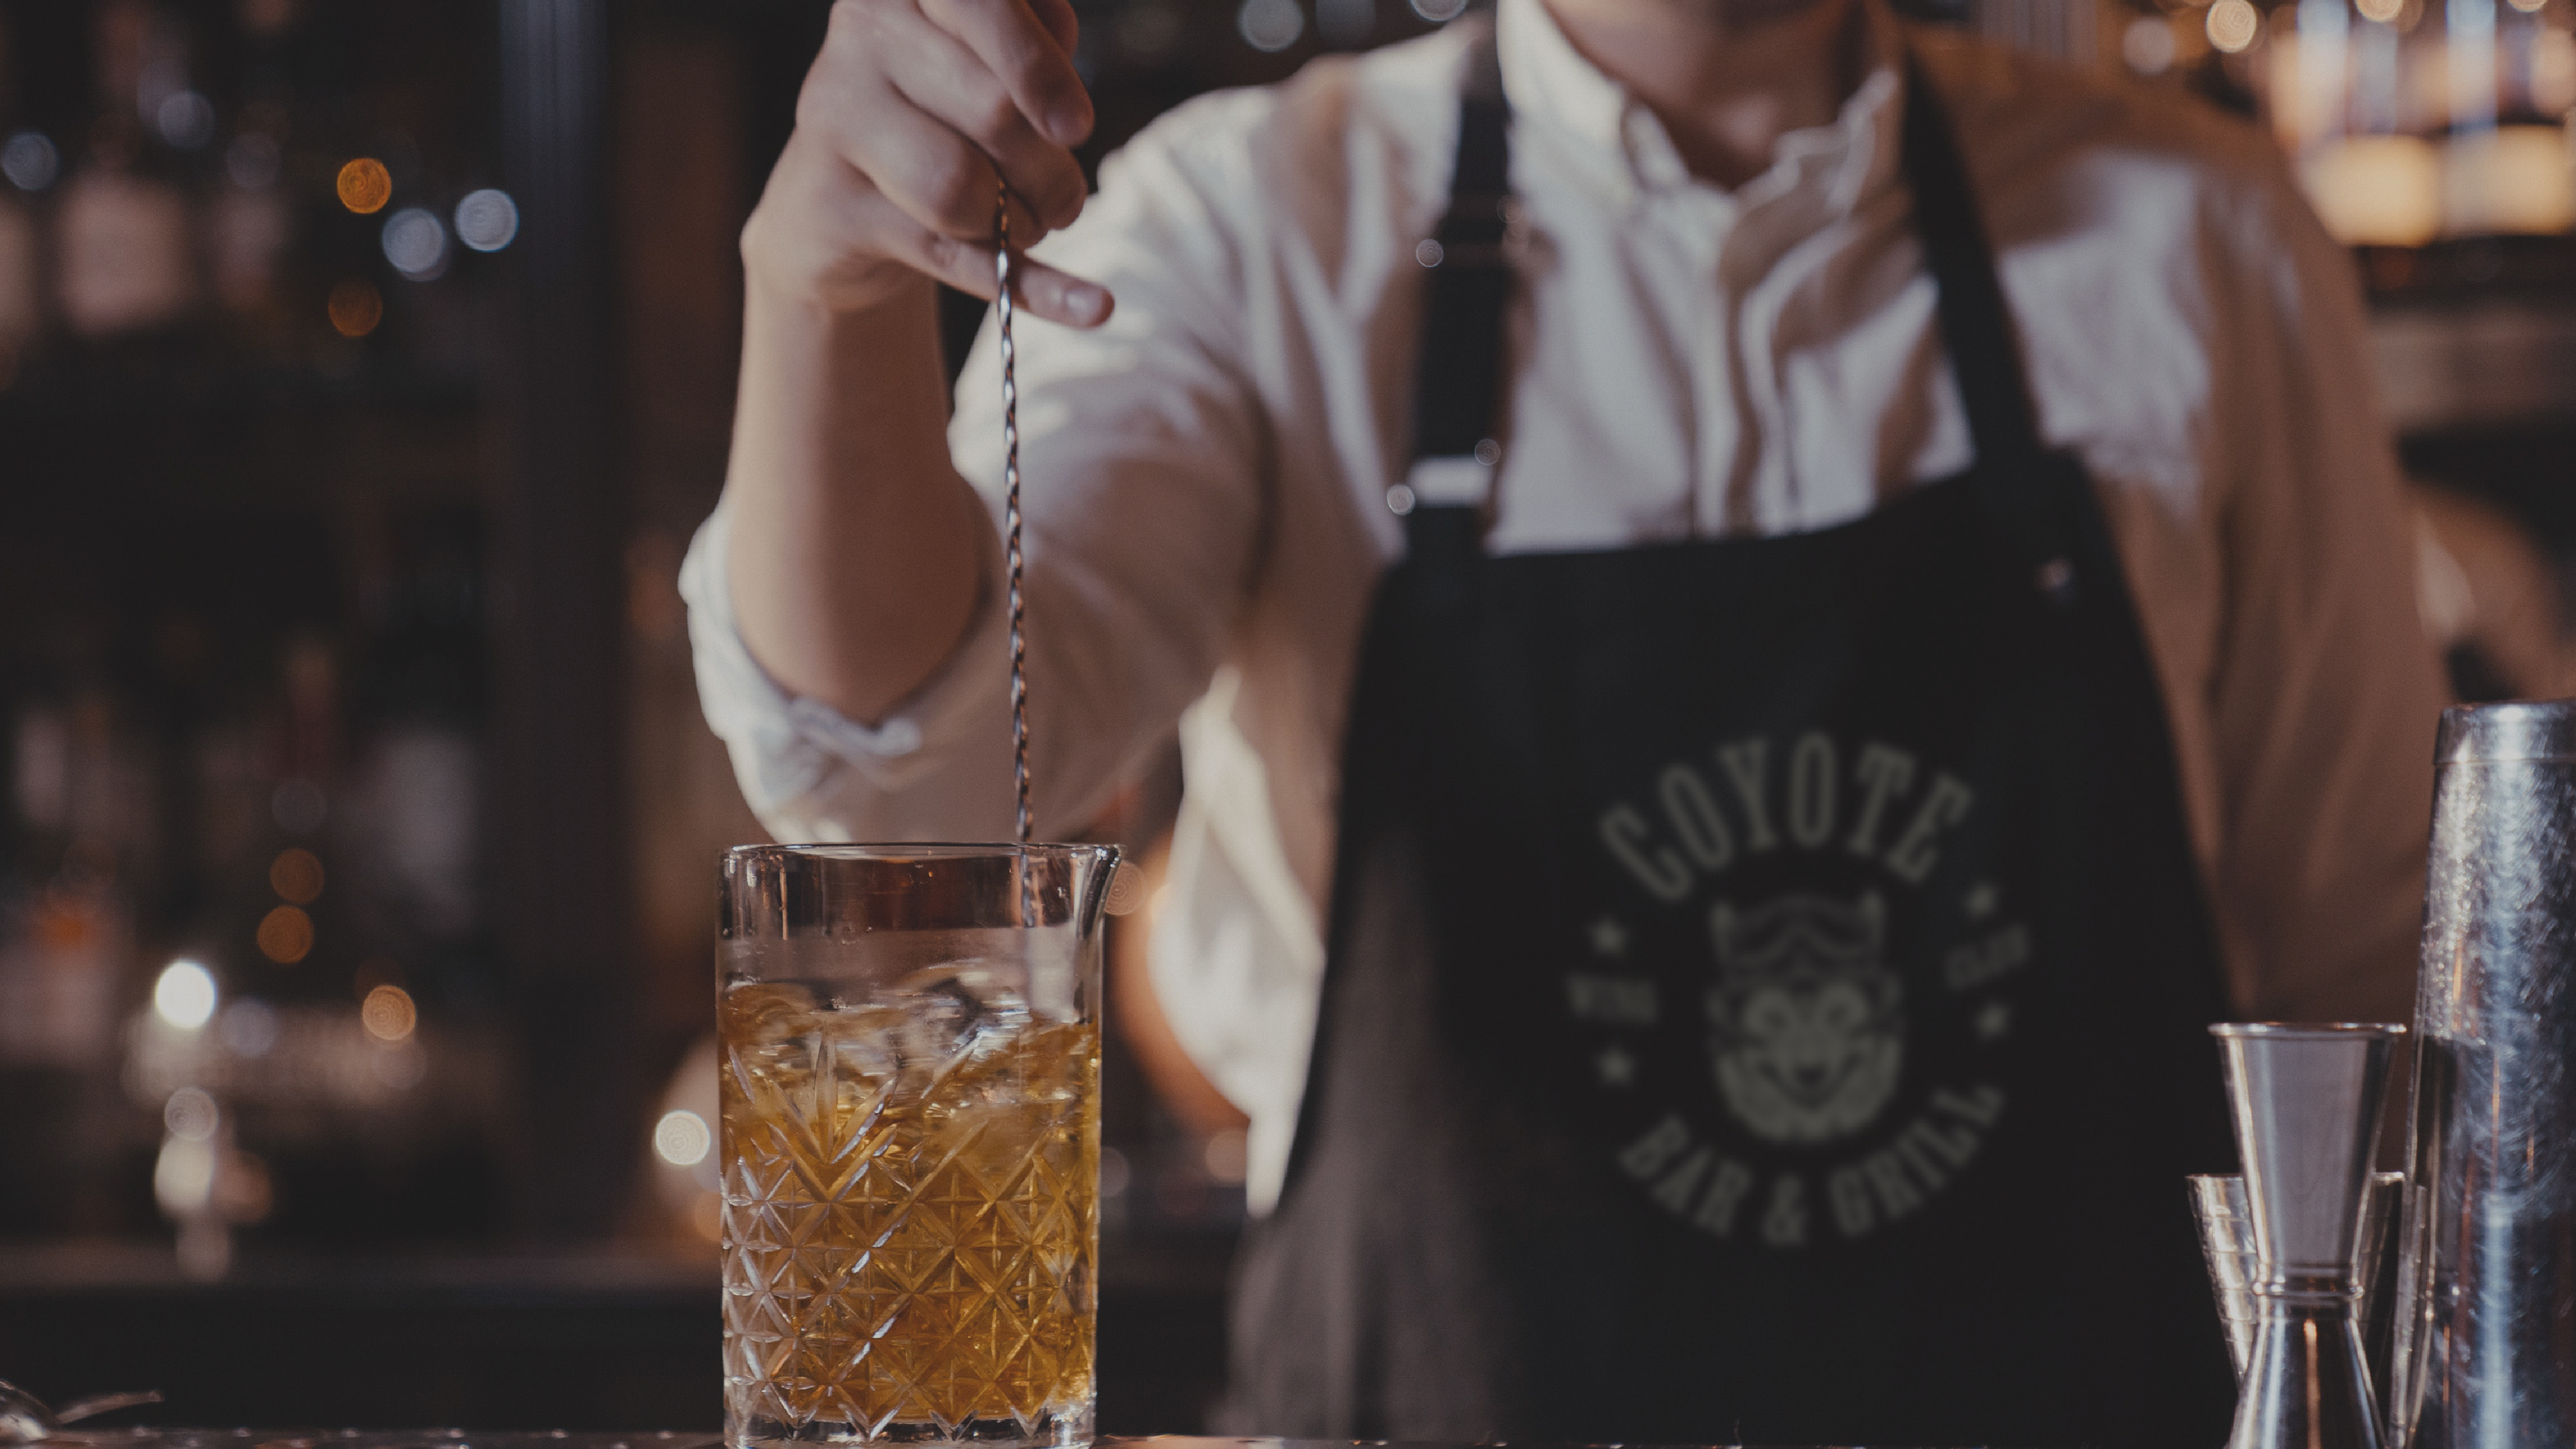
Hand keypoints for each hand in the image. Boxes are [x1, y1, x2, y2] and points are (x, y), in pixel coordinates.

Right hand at [743, 0, 1112, 326]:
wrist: (832, 206)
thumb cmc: (934, 116)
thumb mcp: (986, 61)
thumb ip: (1035, 40)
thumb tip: (1065, 66)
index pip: (979, 3)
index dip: (1041, 68)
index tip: (1077, 128)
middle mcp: (861, 39)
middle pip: (991, 110)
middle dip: (1050, 170)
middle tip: (1064, 197)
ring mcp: (837, 120)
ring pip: (958, 186)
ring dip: (1023, 221)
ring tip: (1029, 225)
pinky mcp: (832, 205)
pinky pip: (949, 253)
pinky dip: (1032, 286)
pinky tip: (1091, 307)